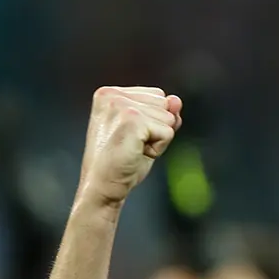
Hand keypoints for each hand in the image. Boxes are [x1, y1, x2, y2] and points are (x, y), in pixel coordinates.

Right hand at [76, 86, 182, 206]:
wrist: (103, 185)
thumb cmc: (121, 163)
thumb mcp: (146, 133)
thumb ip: (162, 113)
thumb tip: (176, 100)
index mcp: (111, 93)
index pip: (158, 96)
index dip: (154, 121)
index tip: (132, 136)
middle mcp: (113, 95)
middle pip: (165, 104)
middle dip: (157, 129)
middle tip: (133, 145)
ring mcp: (121, 106)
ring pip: (168, 118)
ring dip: (157, 139)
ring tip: (134, 148)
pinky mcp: (132, 120)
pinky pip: (168, 132)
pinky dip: (159, 148)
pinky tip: (137, 153)